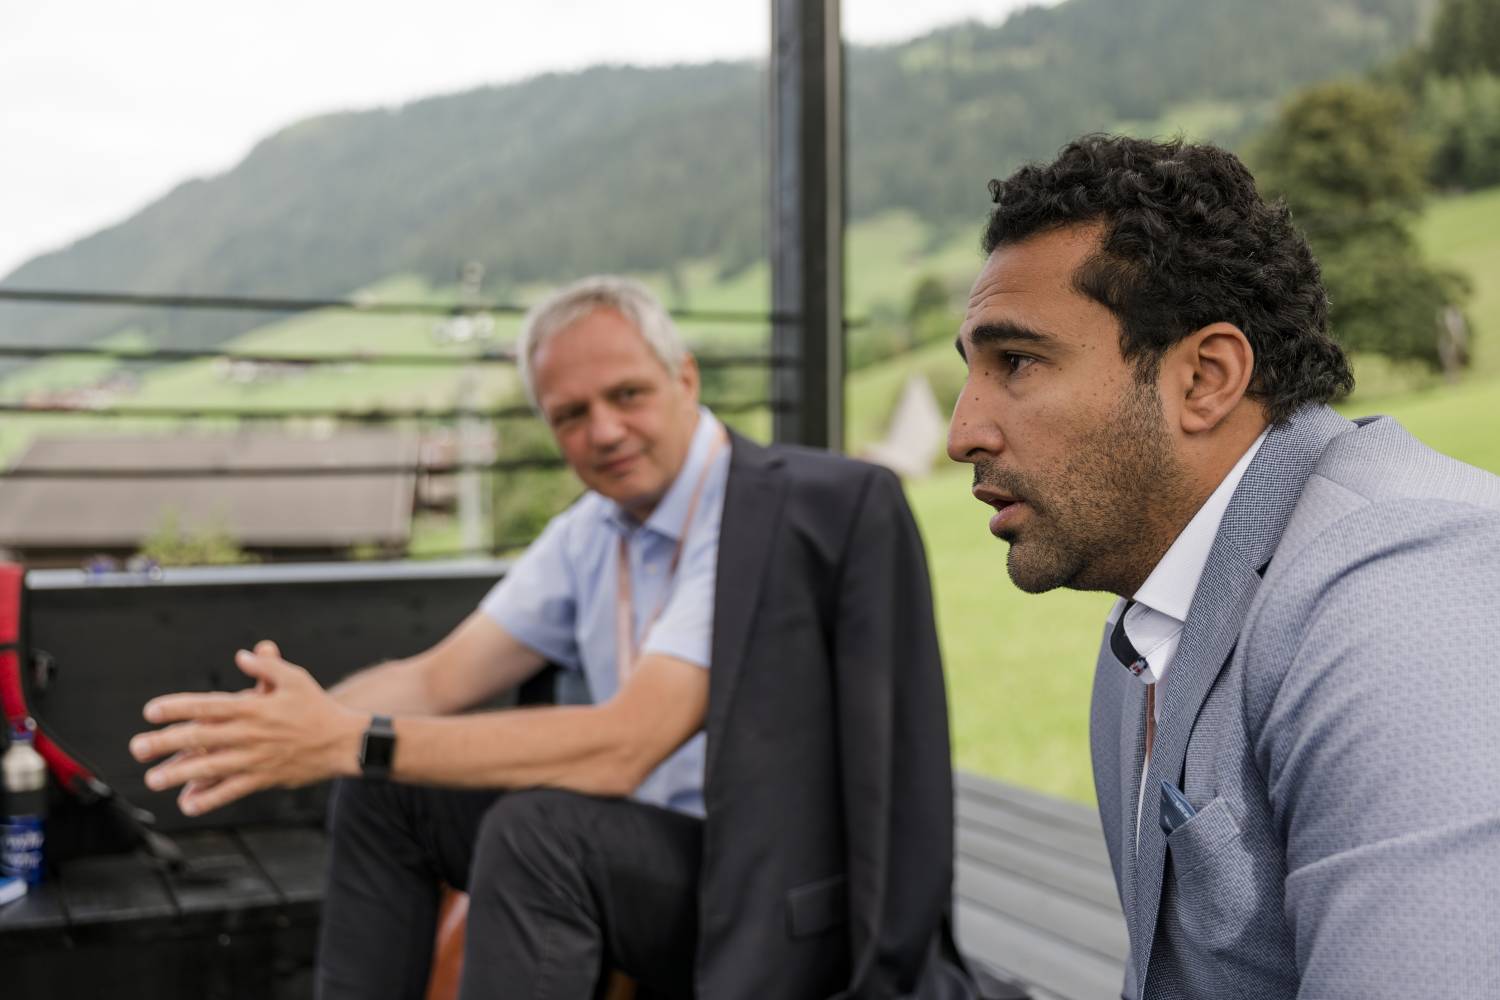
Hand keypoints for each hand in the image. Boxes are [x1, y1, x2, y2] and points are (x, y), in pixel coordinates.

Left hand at [129, 640, 366, 815]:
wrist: (343, 742)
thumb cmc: (316, 707)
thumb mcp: (295, 678)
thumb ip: (267, 666)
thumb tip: (242, 655)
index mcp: (254, 706)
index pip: (208, 706)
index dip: (178, 708)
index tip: (152, 711)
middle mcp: (250, 733)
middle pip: (201, 738)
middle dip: (165, 743)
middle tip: (138, 748)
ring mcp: (255, 758)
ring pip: (210, 768)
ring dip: (179, 775)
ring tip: (153, 780)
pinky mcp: (263, 778)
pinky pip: (231, 791)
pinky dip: (209, 799)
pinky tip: (187, 803)